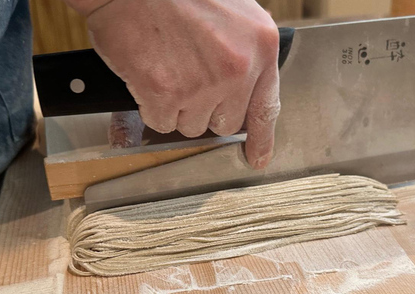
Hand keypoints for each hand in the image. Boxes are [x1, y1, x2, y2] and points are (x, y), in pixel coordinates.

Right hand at [66, 0, 280, 168]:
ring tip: (166, 68)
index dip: (261, 139)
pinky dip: (150, 106)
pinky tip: (149, 74)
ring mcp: (202, 84)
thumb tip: (243, 87)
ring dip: (176, 107)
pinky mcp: (166, 94)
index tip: (257, 158)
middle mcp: (238, 68)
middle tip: (186, 78)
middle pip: (224, 123)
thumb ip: (243, 50)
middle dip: (205, 109)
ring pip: (191, 125)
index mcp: (260, 45)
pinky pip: (161, 122)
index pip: (266, 107)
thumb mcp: (231, 11)